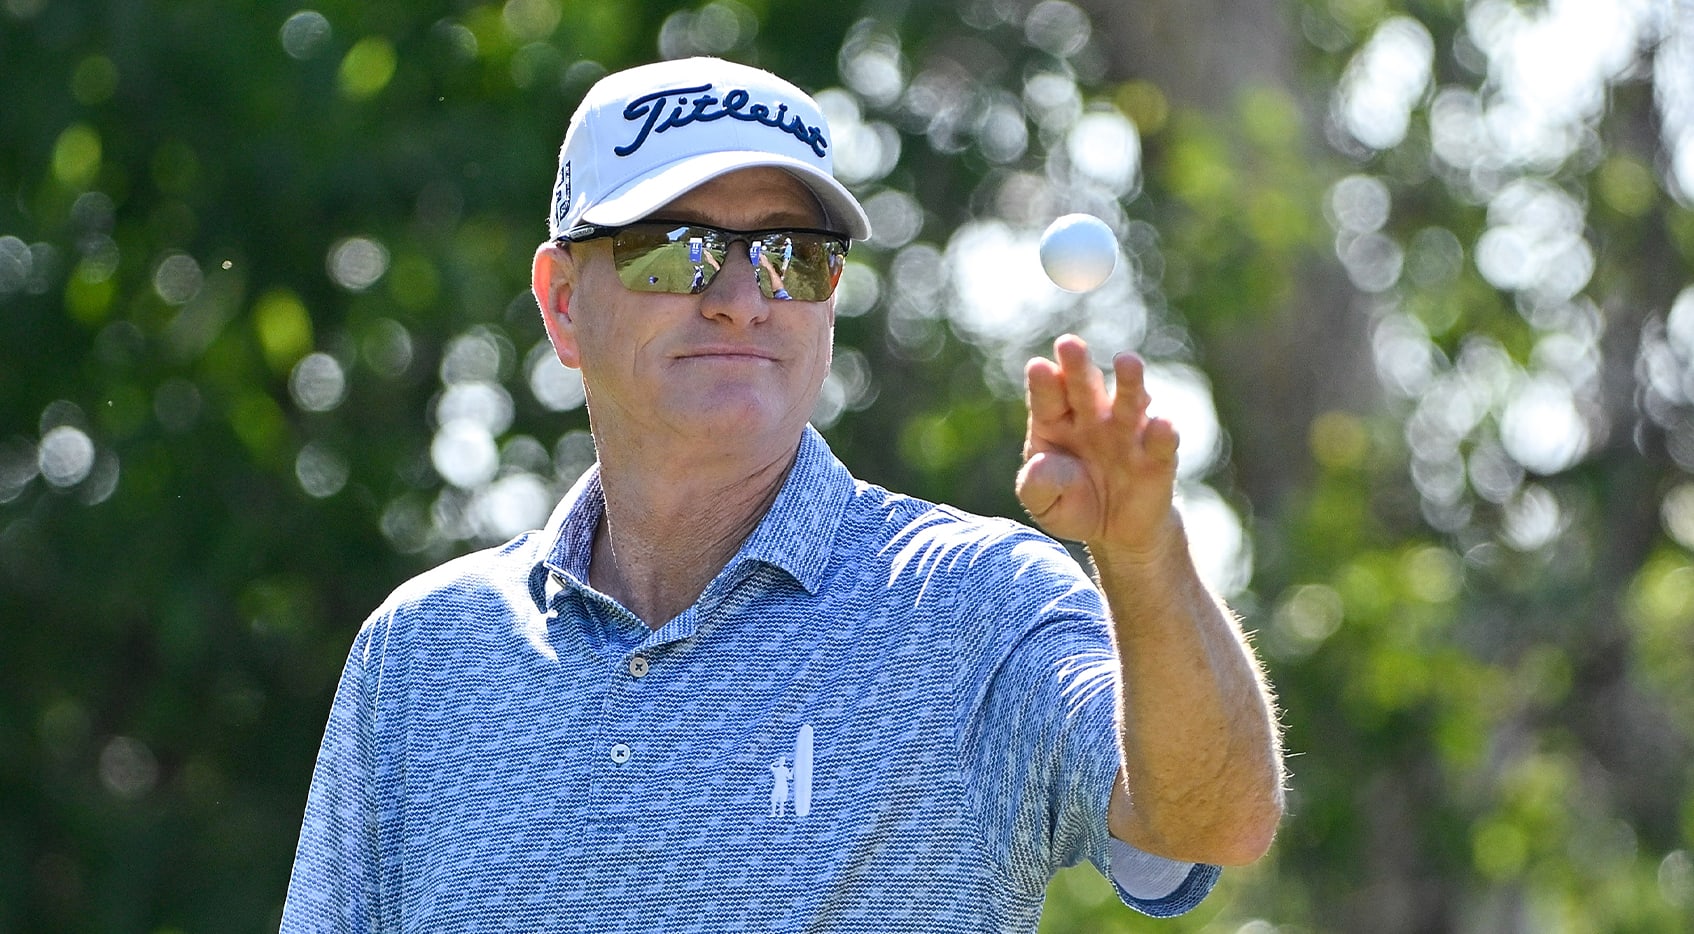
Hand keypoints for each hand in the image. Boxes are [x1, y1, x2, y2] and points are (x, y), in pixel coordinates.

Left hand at [1016, 334, 1180, 555]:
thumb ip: (1038, 486)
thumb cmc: (1073, 505)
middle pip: (1083, 387)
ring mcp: (1127, 431)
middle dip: (1077, 366)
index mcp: (1055, 422)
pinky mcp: (1158, 454)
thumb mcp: (1045, 503)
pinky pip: (1161, 441)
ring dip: (1129, 382)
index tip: (1038, 368)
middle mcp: (1092, 418)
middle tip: (1069, 344)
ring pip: (1128, 401)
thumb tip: (1039, 465)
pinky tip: (1161, 425)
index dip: (1044, 383)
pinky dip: (1162, 433)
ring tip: (1127, 362)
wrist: (1117, 531)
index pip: (1048, 398)